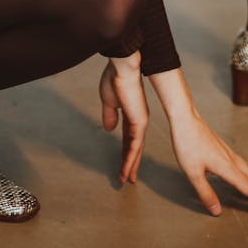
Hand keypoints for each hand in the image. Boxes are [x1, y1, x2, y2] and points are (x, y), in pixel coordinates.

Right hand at [99, 57, 149, 183]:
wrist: (122, 68)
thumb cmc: (115, 77)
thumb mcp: (108, 99)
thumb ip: (109, 114)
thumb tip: (109, 128)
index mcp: (131, 112)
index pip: (127, 136)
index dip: (124, 150)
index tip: (123, 161)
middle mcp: (138, 119)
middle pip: (134, 146)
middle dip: (131, 162)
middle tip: (129, 177)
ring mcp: (140, 121)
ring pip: (135, 149)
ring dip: (130, 165)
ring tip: (126, 180)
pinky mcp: (139, 122)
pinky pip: (133, 146)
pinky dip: (130, 160)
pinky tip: (127, 171)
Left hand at [169, 107, 247, 217]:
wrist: (185, 118)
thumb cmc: (187, 143)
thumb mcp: (192, 172)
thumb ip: (205, 193)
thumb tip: (217, 212)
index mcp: (227, 168)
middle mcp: (232, 160)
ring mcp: (229, 153)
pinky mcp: (224, 150)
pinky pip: (244, 166)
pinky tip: (247, 176)